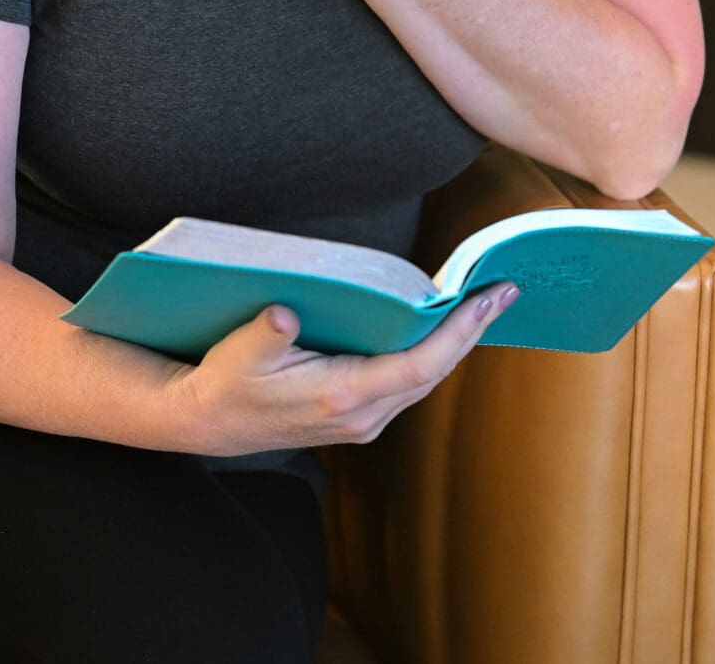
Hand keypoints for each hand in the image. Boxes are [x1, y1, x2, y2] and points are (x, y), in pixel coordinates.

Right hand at [168, 285, 521, 456]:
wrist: (210, 422)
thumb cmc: (226, 383)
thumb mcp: (238, 353)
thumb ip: (265, 333)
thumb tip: (284, 312)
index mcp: (341, 397)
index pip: (419, 364)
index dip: (459, 332)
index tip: (488, 299)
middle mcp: (362, 415)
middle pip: (434, 371)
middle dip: (471, 331)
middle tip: (504, 291)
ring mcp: (362, 420)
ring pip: (424, 379)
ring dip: (456, 343)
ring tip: (483, 305)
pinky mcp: (357, 415)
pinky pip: (408, 382)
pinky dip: (432, 354)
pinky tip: (441, 329)